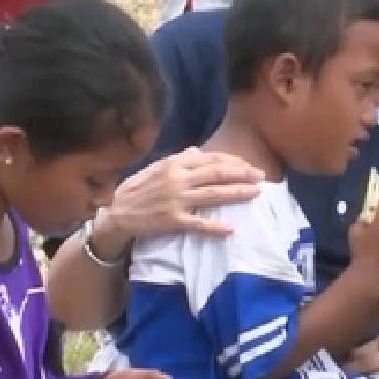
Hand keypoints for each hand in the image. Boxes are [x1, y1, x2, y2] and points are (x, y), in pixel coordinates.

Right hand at [104, 148, 263, 242]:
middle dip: (242, 174)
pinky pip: (198, 224)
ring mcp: (176, 200)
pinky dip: (215, 227)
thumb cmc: (138, 189)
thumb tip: (199, 150)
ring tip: (256, 193)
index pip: (210, 159)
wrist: (116, 212)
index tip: (248, 164)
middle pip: (217, 174)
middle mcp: (177, 179)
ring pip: (213, 195)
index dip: (233, 161)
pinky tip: (231, 228)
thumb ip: (179, 158)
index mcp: (174, 164)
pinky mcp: (172, 221)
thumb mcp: (156, 167)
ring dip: (237, 193)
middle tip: (261, 177)